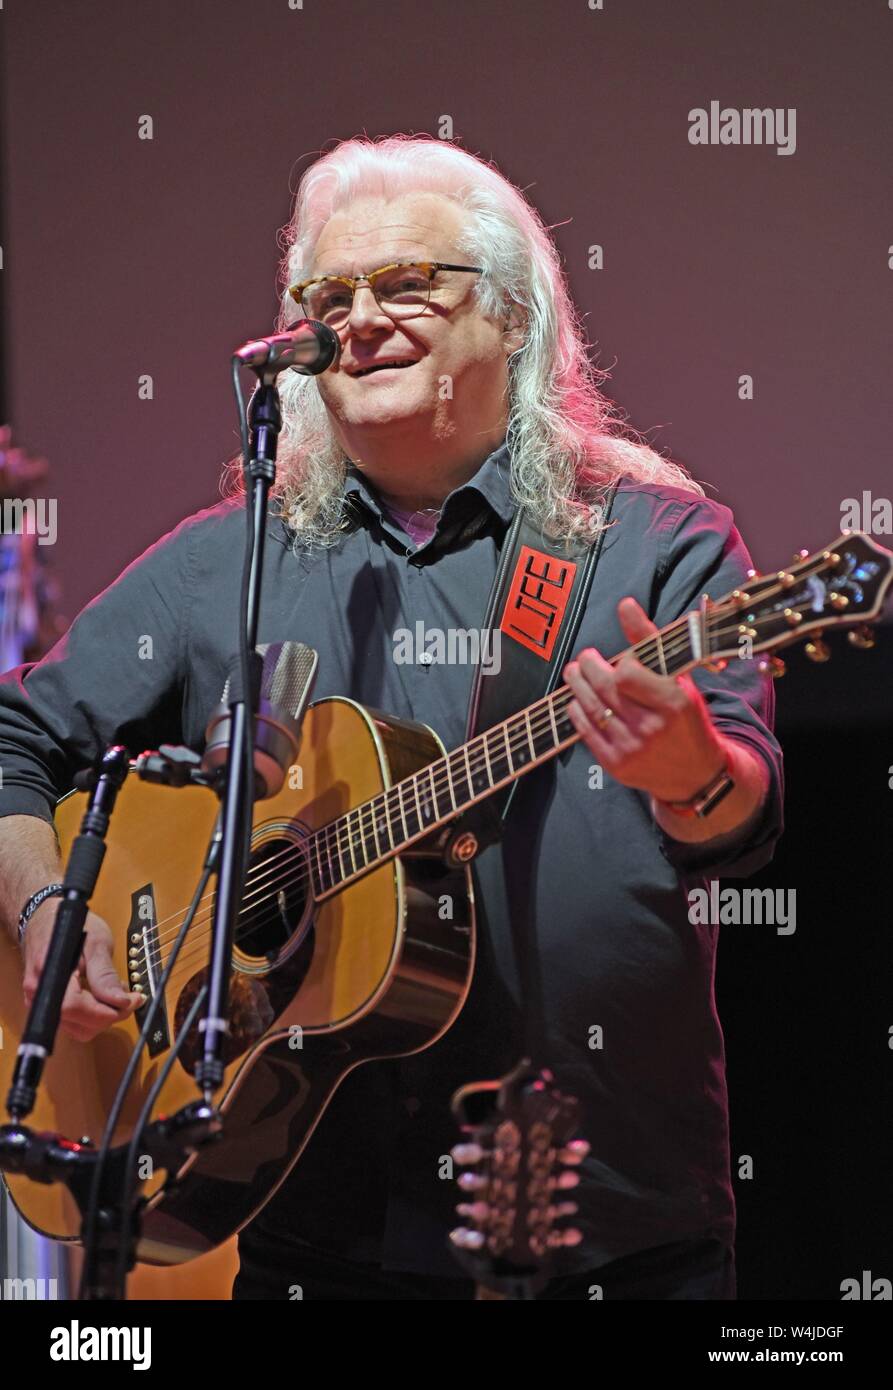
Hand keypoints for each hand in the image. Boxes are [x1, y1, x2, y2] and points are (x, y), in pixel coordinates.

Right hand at [22, 901, 142, 1041]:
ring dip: (103, 1017)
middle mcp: (40, 997)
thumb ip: (105, 974)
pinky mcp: (50, 1008)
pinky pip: (75, 1023)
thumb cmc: (68, 926)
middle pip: (79, 1024)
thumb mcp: (95, 943)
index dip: (107, 1010)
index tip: (132, 1001)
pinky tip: (102, 997)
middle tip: (131, 997)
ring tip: (116, 994)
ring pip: (79, 1029)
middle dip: (111, 1014)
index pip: (76, 1007)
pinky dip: (93, 1016)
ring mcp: (43, 1005)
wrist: (44, 920)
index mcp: (49, 977)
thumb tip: (120, 1001)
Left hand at [563, 596, 726, 803]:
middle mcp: (653, 728)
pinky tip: (577, 700)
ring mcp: (633, 749)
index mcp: (674, 703)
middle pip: (605, 688)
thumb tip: (625, 605)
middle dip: (588, 667)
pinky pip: (586, 732)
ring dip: (577, 686)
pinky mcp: (617, 765)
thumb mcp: (679, 678)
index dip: (619, 663)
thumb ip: (650, 641)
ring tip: (574, 672)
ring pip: (592, 708)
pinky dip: (577, 711)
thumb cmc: (686, 718)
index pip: (627, 674)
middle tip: (585, 658)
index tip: (620, 660)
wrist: (696, 773)